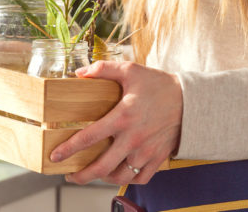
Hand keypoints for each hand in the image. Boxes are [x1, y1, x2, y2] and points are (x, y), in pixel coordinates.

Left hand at [50, 61, 182, 185]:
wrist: (191, 101)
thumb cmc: (159, 85)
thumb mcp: (131, 70)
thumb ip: (103, 68)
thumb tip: (79, 73)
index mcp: (123, 116)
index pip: (89, 137)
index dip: (69, 148)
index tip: (55, 155)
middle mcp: (133, 138)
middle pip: (102, 166)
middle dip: (81, 176)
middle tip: (70, 176)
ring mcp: (146, 151)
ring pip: (119, 176)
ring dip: (102, 178)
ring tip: (92, 174)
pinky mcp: (157, 158)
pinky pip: (139, 178)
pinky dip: (127, 179)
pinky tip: (118, 173)